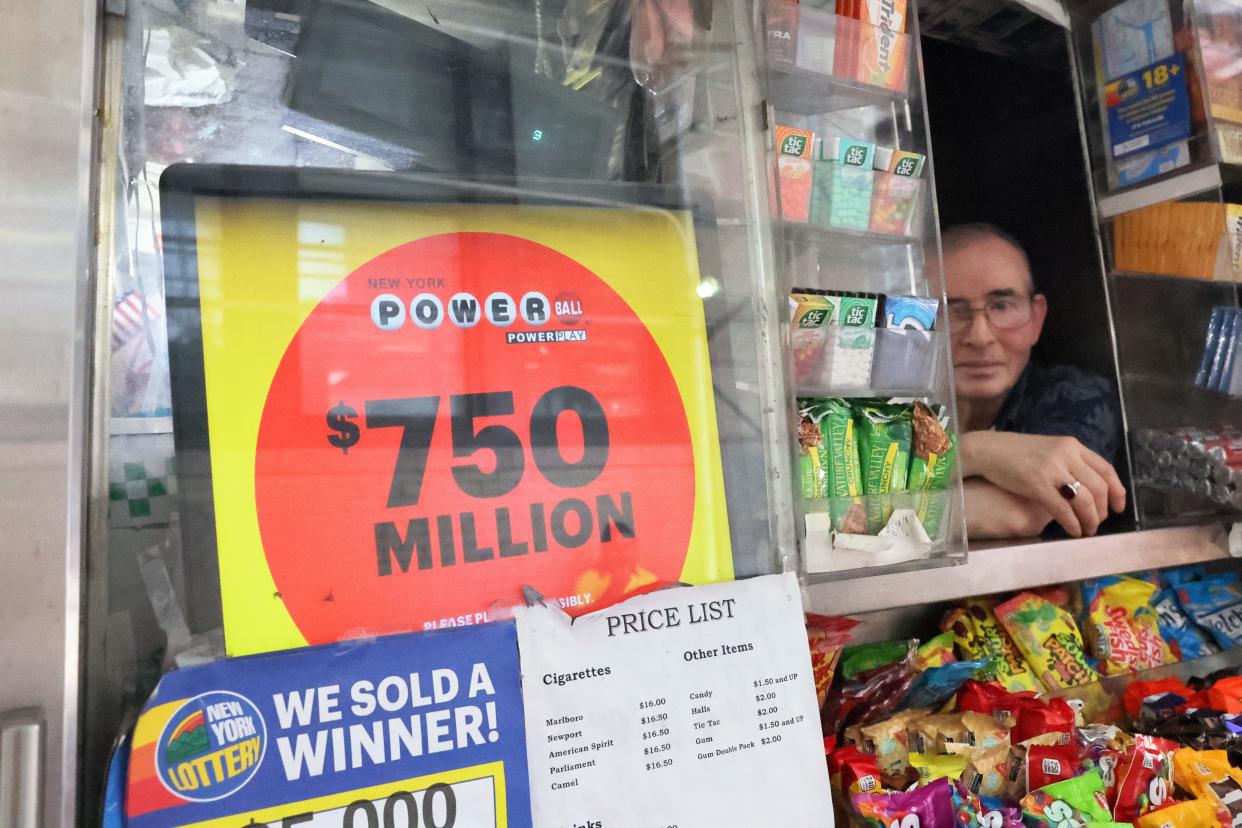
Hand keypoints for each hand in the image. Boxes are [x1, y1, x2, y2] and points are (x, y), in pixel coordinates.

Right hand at [960, 431, 1126, 537]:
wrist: (986, 450)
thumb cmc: (1015, 453)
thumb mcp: (1048, 450)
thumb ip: (1068, 462)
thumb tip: (1086, 487)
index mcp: (1071, 445)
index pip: (1106, 469)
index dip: (1117, 491)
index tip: (1119, 507)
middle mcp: (1066, 454)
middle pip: (1098, 487)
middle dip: (1102, 511)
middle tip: (1097, 524)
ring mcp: (1051, 469)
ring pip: (1084, 499)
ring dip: (1090, 520)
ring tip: (1086, 531)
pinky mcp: (1037, 484)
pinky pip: (1063, 508)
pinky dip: (1072, 523)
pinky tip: (1072, 531)